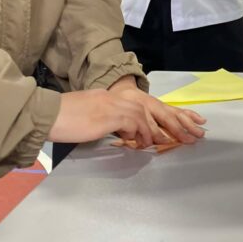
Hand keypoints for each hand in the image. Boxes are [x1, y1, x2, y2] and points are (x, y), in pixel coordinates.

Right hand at [49, 82, 205, 148]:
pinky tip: (143, 144)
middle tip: (193, 134)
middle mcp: (116, 98)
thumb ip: (109, 121)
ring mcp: (114, 104)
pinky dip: (142, 134)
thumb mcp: (91, 119)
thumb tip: (123, 132)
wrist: (49, 114)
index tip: (183, 124)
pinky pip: (135, 124)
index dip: (166, 114)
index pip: (145, 105)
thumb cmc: (65, 120)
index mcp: (113, 98)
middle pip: (154, 108)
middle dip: (176, 121)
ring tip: (173, 142)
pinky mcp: (110, 115)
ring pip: (147, 116)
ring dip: (161, 130)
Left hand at [108, 78, 206, 146]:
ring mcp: (161, 105)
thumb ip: (124, 128)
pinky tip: (200, 120)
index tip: (165, 142)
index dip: (156, 133)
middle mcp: (154, 106)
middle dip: (179, 130)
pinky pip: (180, 110)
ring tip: (200, 132)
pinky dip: (191, 115)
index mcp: (140, 108)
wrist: (122, 90)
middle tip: (190, 140)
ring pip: (177, 114)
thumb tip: (130, 139)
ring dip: (189, 124)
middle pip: (167, 118)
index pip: (150, 122)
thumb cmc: (121, 106)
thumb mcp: (119, 115)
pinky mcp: (166, 106)